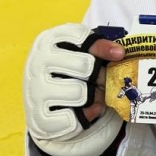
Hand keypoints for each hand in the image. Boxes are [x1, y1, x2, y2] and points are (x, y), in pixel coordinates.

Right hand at [24, 24, 125, 155]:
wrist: (46, 102)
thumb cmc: (70, 72)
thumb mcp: (81, 53)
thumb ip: (99, 48)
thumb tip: (119, 52)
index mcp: (47, 42)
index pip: (79, 38)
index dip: (102, 46)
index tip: (119, 54)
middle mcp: (38, 63)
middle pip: (85, 66)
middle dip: (101, 76)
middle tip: (104, 81)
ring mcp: (36, 90)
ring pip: (80, 93)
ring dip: (96, 96)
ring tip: (96, 95)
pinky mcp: (40, 117)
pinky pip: (74, 117)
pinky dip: (87, 115)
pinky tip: (86, 110)